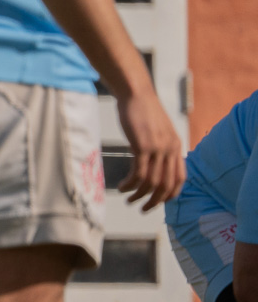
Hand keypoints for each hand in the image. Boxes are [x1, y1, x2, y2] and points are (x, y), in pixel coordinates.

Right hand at [114, 86, 184, 211]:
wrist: (135, 93)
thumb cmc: (142, 110)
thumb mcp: (158, 130)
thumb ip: (160, 145)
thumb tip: (154, 161)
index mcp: (176, 147)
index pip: (180, 178)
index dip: (170, 194)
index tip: (158, 201)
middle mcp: (170, 149)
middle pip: (166, 184)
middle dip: (154, 201)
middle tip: (142, 208)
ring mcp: (157, 148)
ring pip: (151, 181)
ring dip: (139, 194)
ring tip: (127, 198)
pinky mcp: (142, 146)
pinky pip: (139, 172)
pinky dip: (130, 184)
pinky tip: (122, 185)